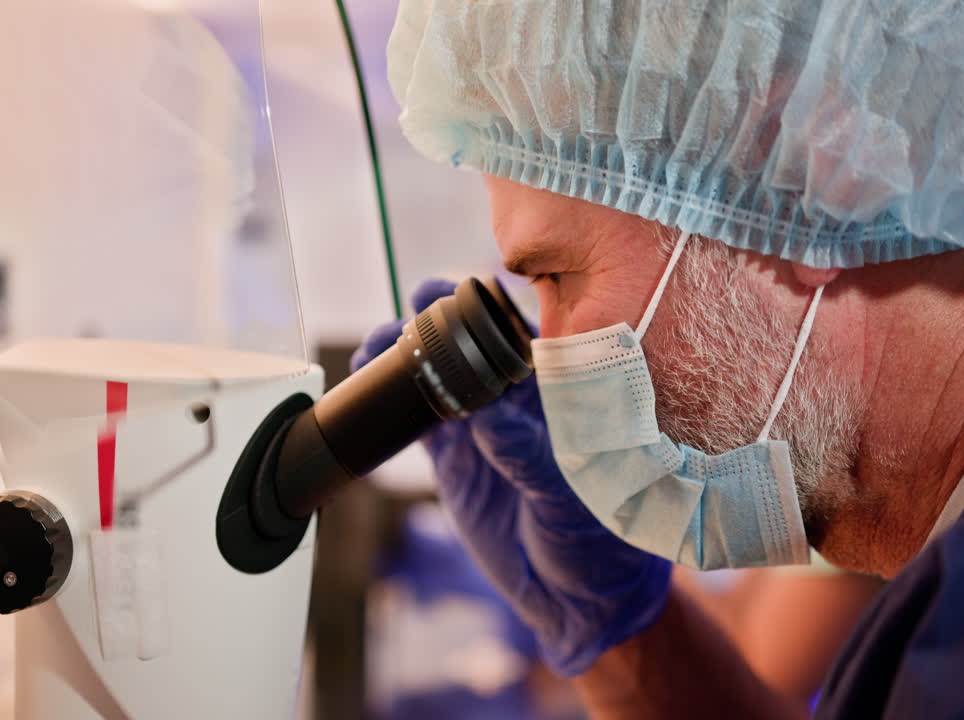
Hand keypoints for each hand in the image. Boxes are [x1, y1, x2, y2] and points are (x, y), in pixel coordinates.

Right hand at [352, 278, 671, 675]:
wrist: (576, 596)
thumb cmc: (597, 538)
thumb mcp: (569, 493)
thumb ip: (529, 454)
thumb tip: (490, 415)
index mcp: (560, 395)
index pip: (522, 335)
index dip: (491, 307)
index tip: (465, 291)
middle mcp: (518, 403)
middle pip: (472, 345)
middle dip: (439, 320)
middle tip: (412, 310)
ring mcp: (483, 429)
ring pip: (438, 376)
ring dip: (405, 355)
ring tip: (374, 347)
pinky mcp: (455, 460)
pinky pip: (417, 420)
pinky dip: (390, 401)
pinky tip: (365, 382)